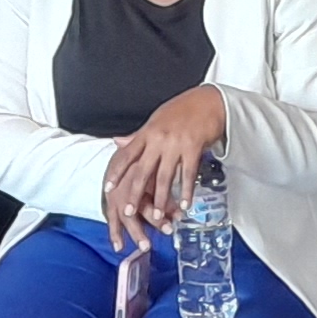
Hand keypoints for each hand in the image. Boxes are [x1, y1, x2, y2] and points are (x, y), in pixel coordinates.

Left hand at [100, 85, 227, 246]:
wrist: (209, 101)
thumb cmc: (182, 110)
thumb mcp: (156, 120)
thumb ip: (138, 136)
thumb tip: (118, 142)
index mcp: (147, 132)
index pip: (127, 155)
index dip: (116, 172)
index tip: (107, 188)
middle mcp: (159, 139)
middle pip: (143, 171)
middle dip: (135, 193)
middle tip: (128, 211)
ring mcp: (176, 144)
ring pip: (165, 177)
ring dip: (161, 199)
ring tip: (158, 215)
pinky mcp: (193, 148)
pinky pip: (188, 174)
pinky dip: (187, 191)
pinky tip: (185, 204)